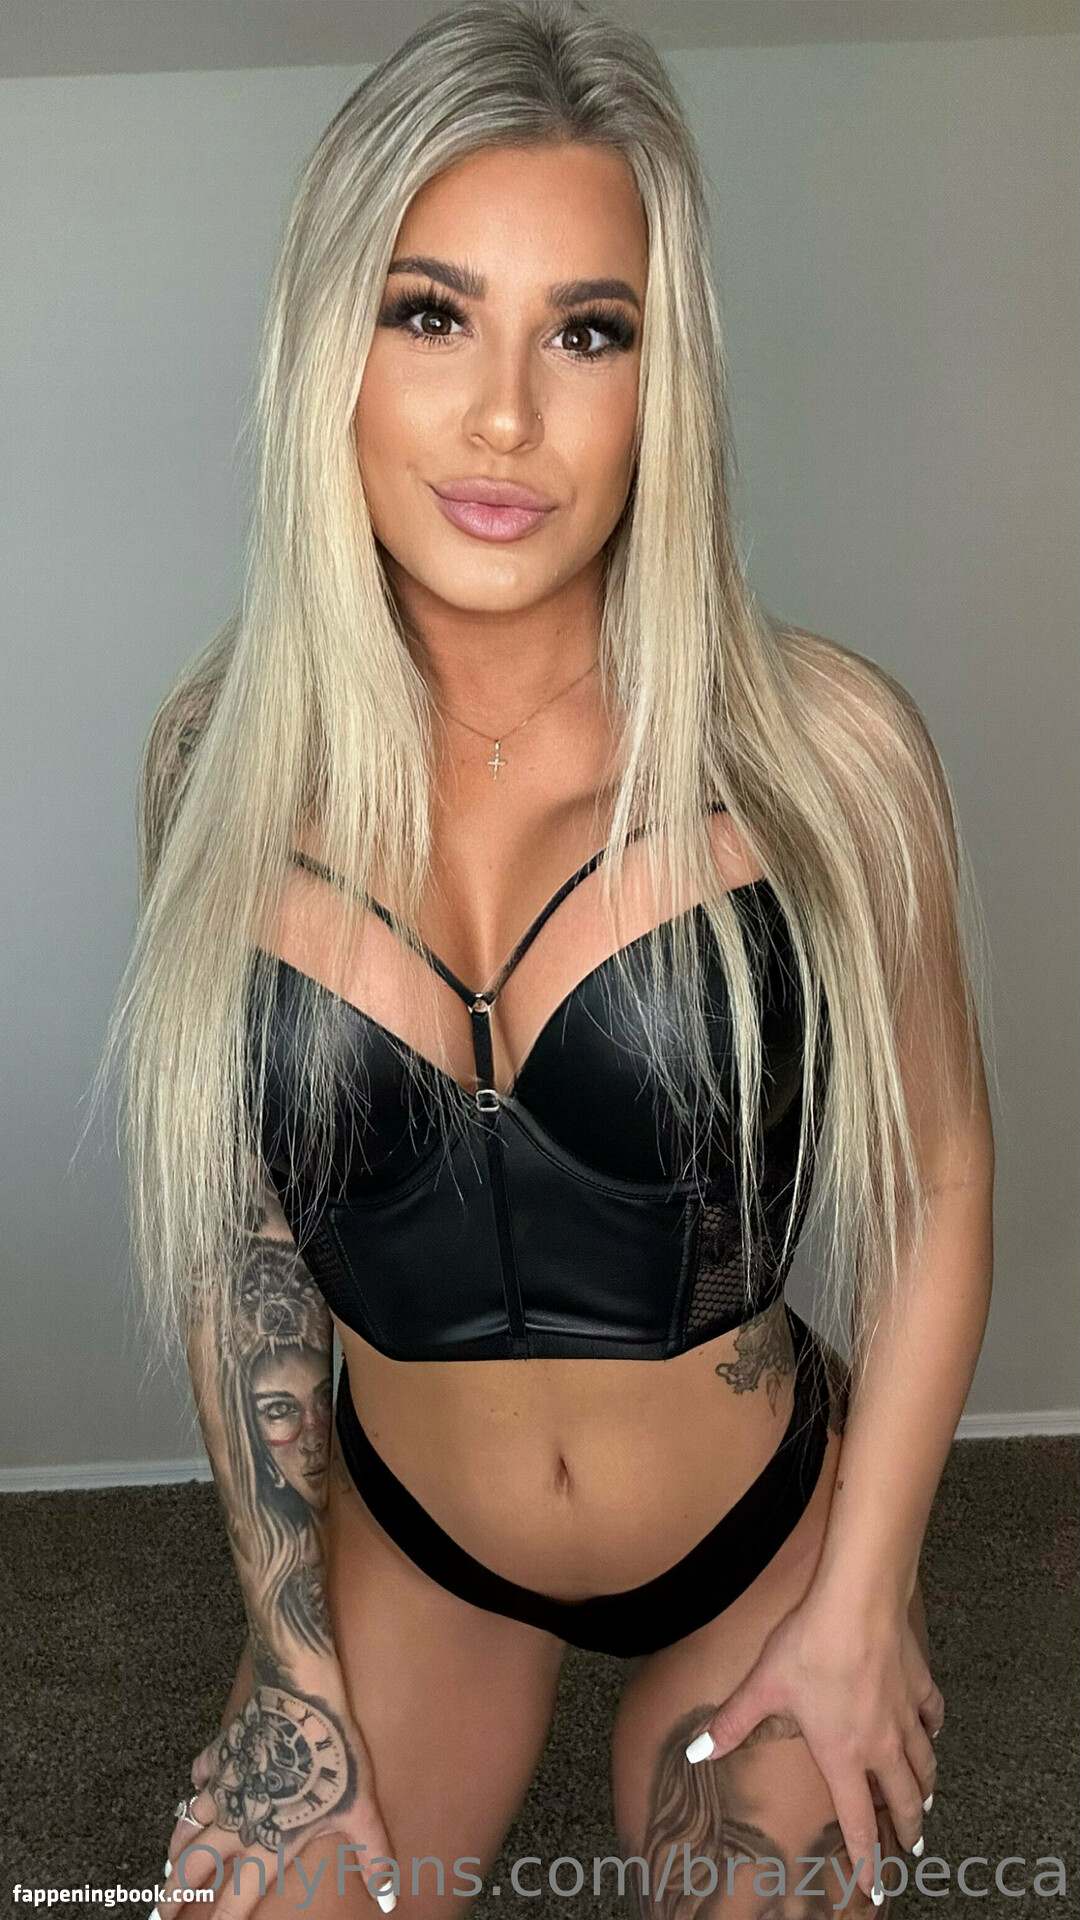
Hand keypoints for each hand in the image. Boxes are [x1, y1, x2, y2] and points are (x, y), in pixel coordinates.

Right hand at [164, 1681, 398, 1915]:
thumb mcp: (359, 1809)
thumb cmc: (330, 1756)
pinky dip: (195, 1784)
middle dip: (174, 1894)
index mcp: (267, 1843)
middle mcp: (236, 1822)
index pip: (235, 1899)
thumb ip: (372, 1856)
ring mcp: (224, 1786)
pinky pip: (200, 1772)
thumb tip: (387, 1896)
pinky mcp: (221, 1751)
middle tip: (161, 1913)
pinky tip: (195, 1786)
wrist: (299, 1698)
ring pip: (187, 1825)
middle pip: (194, 1868)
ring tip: (167, 1866)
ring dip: (176, 1848)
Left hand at [685, 1583, 943, 1905]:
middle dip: (909, 1830)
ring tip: (923, 1802)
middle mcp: (881, 1744)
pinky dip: (933, 1730)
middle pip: (904, 1800)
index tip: (875, 1887)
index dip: (866, 1860)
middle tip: (912, 1848)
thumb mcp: (763, 1686)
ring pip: (924, 1764)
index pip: (859, 1822)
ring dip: (924, 1787)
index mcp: (844, 1755)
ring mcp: (905, 1714)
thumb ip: (732, 1722)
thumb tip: (697, 1751)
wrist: (857, 1603)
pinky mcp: (919, 1683)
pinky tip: (931, 1731)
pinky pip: (933, 1716)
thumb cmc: (810, 1646)